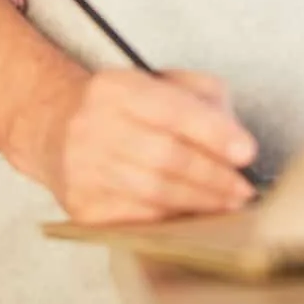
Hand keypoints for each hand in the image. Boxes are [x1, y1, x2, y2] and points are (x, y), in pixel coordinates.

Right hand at [37, 68, 257, 224]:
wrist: (55, 128)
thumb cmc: (126, 107)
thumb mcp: (163, 82)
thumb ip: (204, 99)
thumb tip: (235, 139)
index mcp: (117, 89)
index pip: (173, 111)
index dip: (214, 134)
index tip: (247, 152)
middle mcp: (92, 127)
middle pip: (165, 157)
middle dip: (213, 177)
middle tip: (243, 189)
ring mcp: (82, 169)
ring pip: (153, 192)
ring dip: (199, 202)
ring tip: (229, 205)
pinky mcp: (81, 205)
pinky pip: (135, 219)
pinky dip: (171, 221)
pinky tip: (195, 219)